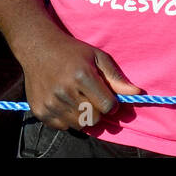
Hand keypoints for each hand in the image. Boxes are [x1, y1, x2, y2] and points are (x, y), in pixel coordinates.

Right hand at [20, 28, 141, 130]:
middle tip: (92, 98)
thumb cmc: (72, 51)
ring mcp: (51, 103)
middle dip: (98, 110)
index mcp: (82, 76)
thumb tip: (137, 93)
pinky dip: (67, 119)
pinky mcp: (40, 111)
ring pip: (79, 125)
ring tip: (78, 99)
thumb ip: (116, 77)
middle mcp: (65, 91)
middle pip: (94, 118)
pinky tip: (65, 103)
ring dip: (83, 116)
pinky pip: (63, 127)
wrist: (38, 48)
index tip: (107, 96)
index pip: (108, 106)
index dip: (111, 103)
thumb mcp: (97, 57)